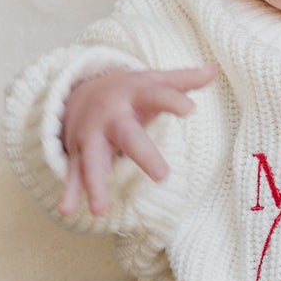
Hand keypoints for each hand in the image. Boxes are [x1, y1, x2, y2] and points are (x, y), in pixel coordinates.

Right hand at [58, 65, 215, 217]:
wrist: (80, 91)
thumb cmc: (129, 92)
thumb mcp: (153, 82)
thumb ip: (182, 81)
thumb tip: (213, 70)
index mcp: (134, 96)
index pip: (157, 96)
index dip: (173, 101)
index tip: (190, 109)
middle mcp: (111, 117)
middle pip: (127, 136)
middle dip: (143, 155)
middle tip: (163, 176)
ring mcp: (91, 136)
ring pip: (93, 161)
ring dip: (96, 184)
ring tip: (100, 210)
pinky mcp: (78, 153)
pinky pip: (73, 174)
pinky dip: (69, 192)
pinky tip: (67, 210)